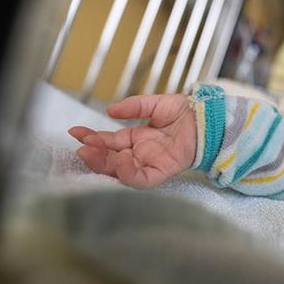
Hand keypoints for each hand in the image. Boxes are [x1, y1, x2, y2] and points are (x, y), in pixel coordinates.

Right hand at [68, 94, 195, 187]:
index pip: (109, 142)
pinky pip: (142, 178)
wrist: (208, 118)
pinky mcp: (163, 171)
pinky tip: (121, 160)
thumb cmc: (186, 112)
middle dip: (94, 155)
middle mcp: (140, 154)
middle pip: (111, 159)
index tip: (75, 132)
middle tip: (81, 147)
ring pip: (121, 171)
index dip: (92, 138)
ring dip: (105, 164)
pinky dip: (129, 173)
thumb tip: (110, 110)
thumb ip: (134, 107)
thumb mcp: (155, 105)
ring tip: (91, 153)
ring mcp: (150, 163)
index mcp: (137, 139)